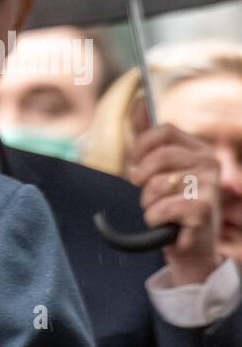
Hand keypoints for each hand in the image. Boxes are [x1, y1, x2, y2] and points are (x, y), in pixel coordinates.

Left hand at [129, 100, 223, 285]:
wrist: (189, 246)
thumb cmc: (170, 205)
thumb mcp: (156, 167)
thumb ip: (146, 136)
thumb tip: (139, 100)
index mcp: (198, 149)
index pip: (163, 130)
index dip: (141, 148)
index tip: (135, 167)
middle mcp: (210, 162)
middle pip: (158, 156)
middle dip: (142, 179)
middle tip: (146, 193)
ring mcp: (210, 185)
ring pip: (157, 184)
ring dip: (148, 203)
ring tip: (160, 210)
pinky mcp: (204, 209)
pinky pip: (163, 207)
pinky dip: (155, 218)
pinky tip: (166, 223)